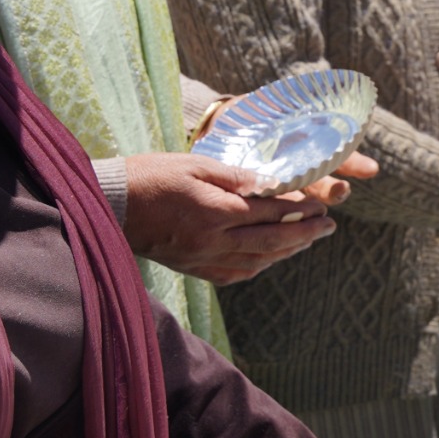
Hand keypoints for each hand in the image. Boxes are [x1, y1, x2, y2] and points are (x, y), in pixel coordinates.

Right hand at [120, 152, 346, 283]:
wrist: (108, 206)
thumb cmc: (148, 176)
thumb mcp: (193, 164)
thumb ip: (234, 175)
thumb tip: (269, 183)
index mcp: (214, 210)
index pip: (270, 211)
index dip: (300, 208)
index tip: (323, 204)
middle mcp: (212, 239)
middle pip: (271, 240)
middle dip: (305, 233)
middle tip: (330, 226)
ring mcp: (201, 258)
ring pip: (256, 261)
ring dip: (287, 251)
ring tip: (308, 240)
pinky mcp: (190, 267)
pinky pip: (233, 274)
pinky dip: (258, 267)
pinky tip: (270, 259)